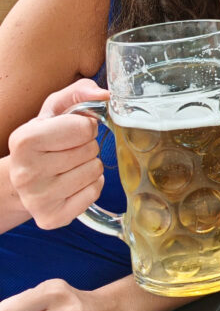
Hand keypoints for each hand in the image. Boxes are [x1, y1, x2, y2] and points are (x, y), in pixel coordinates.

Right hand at [8, 79, 108, 228]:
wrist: (23, 176)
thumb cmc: (44, 138)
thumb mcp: (56, 108)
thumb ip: (80, 91)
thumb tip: (105, 95)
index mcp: (24, 140)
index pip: (84, 128)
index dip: (85, 126)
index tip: (72, 131)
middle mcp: (26, 172)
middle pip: (90, 150)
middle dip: (87, 146)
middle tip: (70, 150)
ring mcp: (37, 198)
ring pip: (94, 171)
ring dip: (90, 165)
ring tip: (70, 165)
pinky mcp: (51, 218)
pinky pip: (94, 193)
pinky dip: (91, 185)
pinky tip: (74, 183)